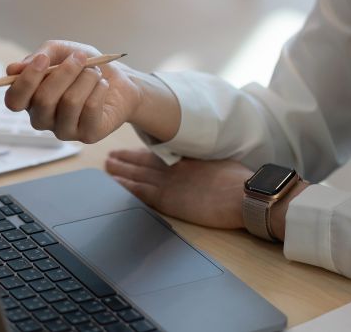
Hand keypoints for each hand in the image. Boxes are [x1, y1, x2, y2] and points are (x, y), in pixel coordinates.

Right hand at [3, 41, 144, 142]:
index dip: (25, 81)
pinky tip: (103, 86)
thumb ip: (39, 56)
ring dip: (86, 79)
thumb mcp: (62, 51)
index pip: (14, 100)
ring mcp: (64, 130)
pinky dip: (99, 89)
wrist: (119, 80)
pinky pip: (90, 109)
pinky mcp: (87, 135)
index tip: (43, 59)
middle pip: (43, 100)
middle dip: (65, 73)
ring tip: (95, 72)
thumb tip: (14, 70)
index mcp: (30, 99)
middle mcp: (43, 118)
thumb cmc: (85, 66)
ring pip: (69, 102)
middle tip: (80, 58)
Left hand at [105, 149, 250, 229]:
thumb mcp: (218, 165)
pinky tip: (114, 183)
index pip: (157, 156)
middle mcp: (173, 169)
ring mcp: (168, 184)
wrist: (243, 195)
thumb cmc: (239, 182)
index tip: (128, 152)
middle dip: (125, 160)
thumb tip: (200, 167)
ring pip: (137, 174)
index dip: (140, 154)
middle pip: (142, 163)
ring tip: (106, 166)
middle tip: (110, 156)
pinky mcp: (166, 199)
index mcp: (186, 161)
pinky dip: (125, 186)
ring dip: (120, 170)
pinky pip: (139, 191)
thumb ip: (202, 165)